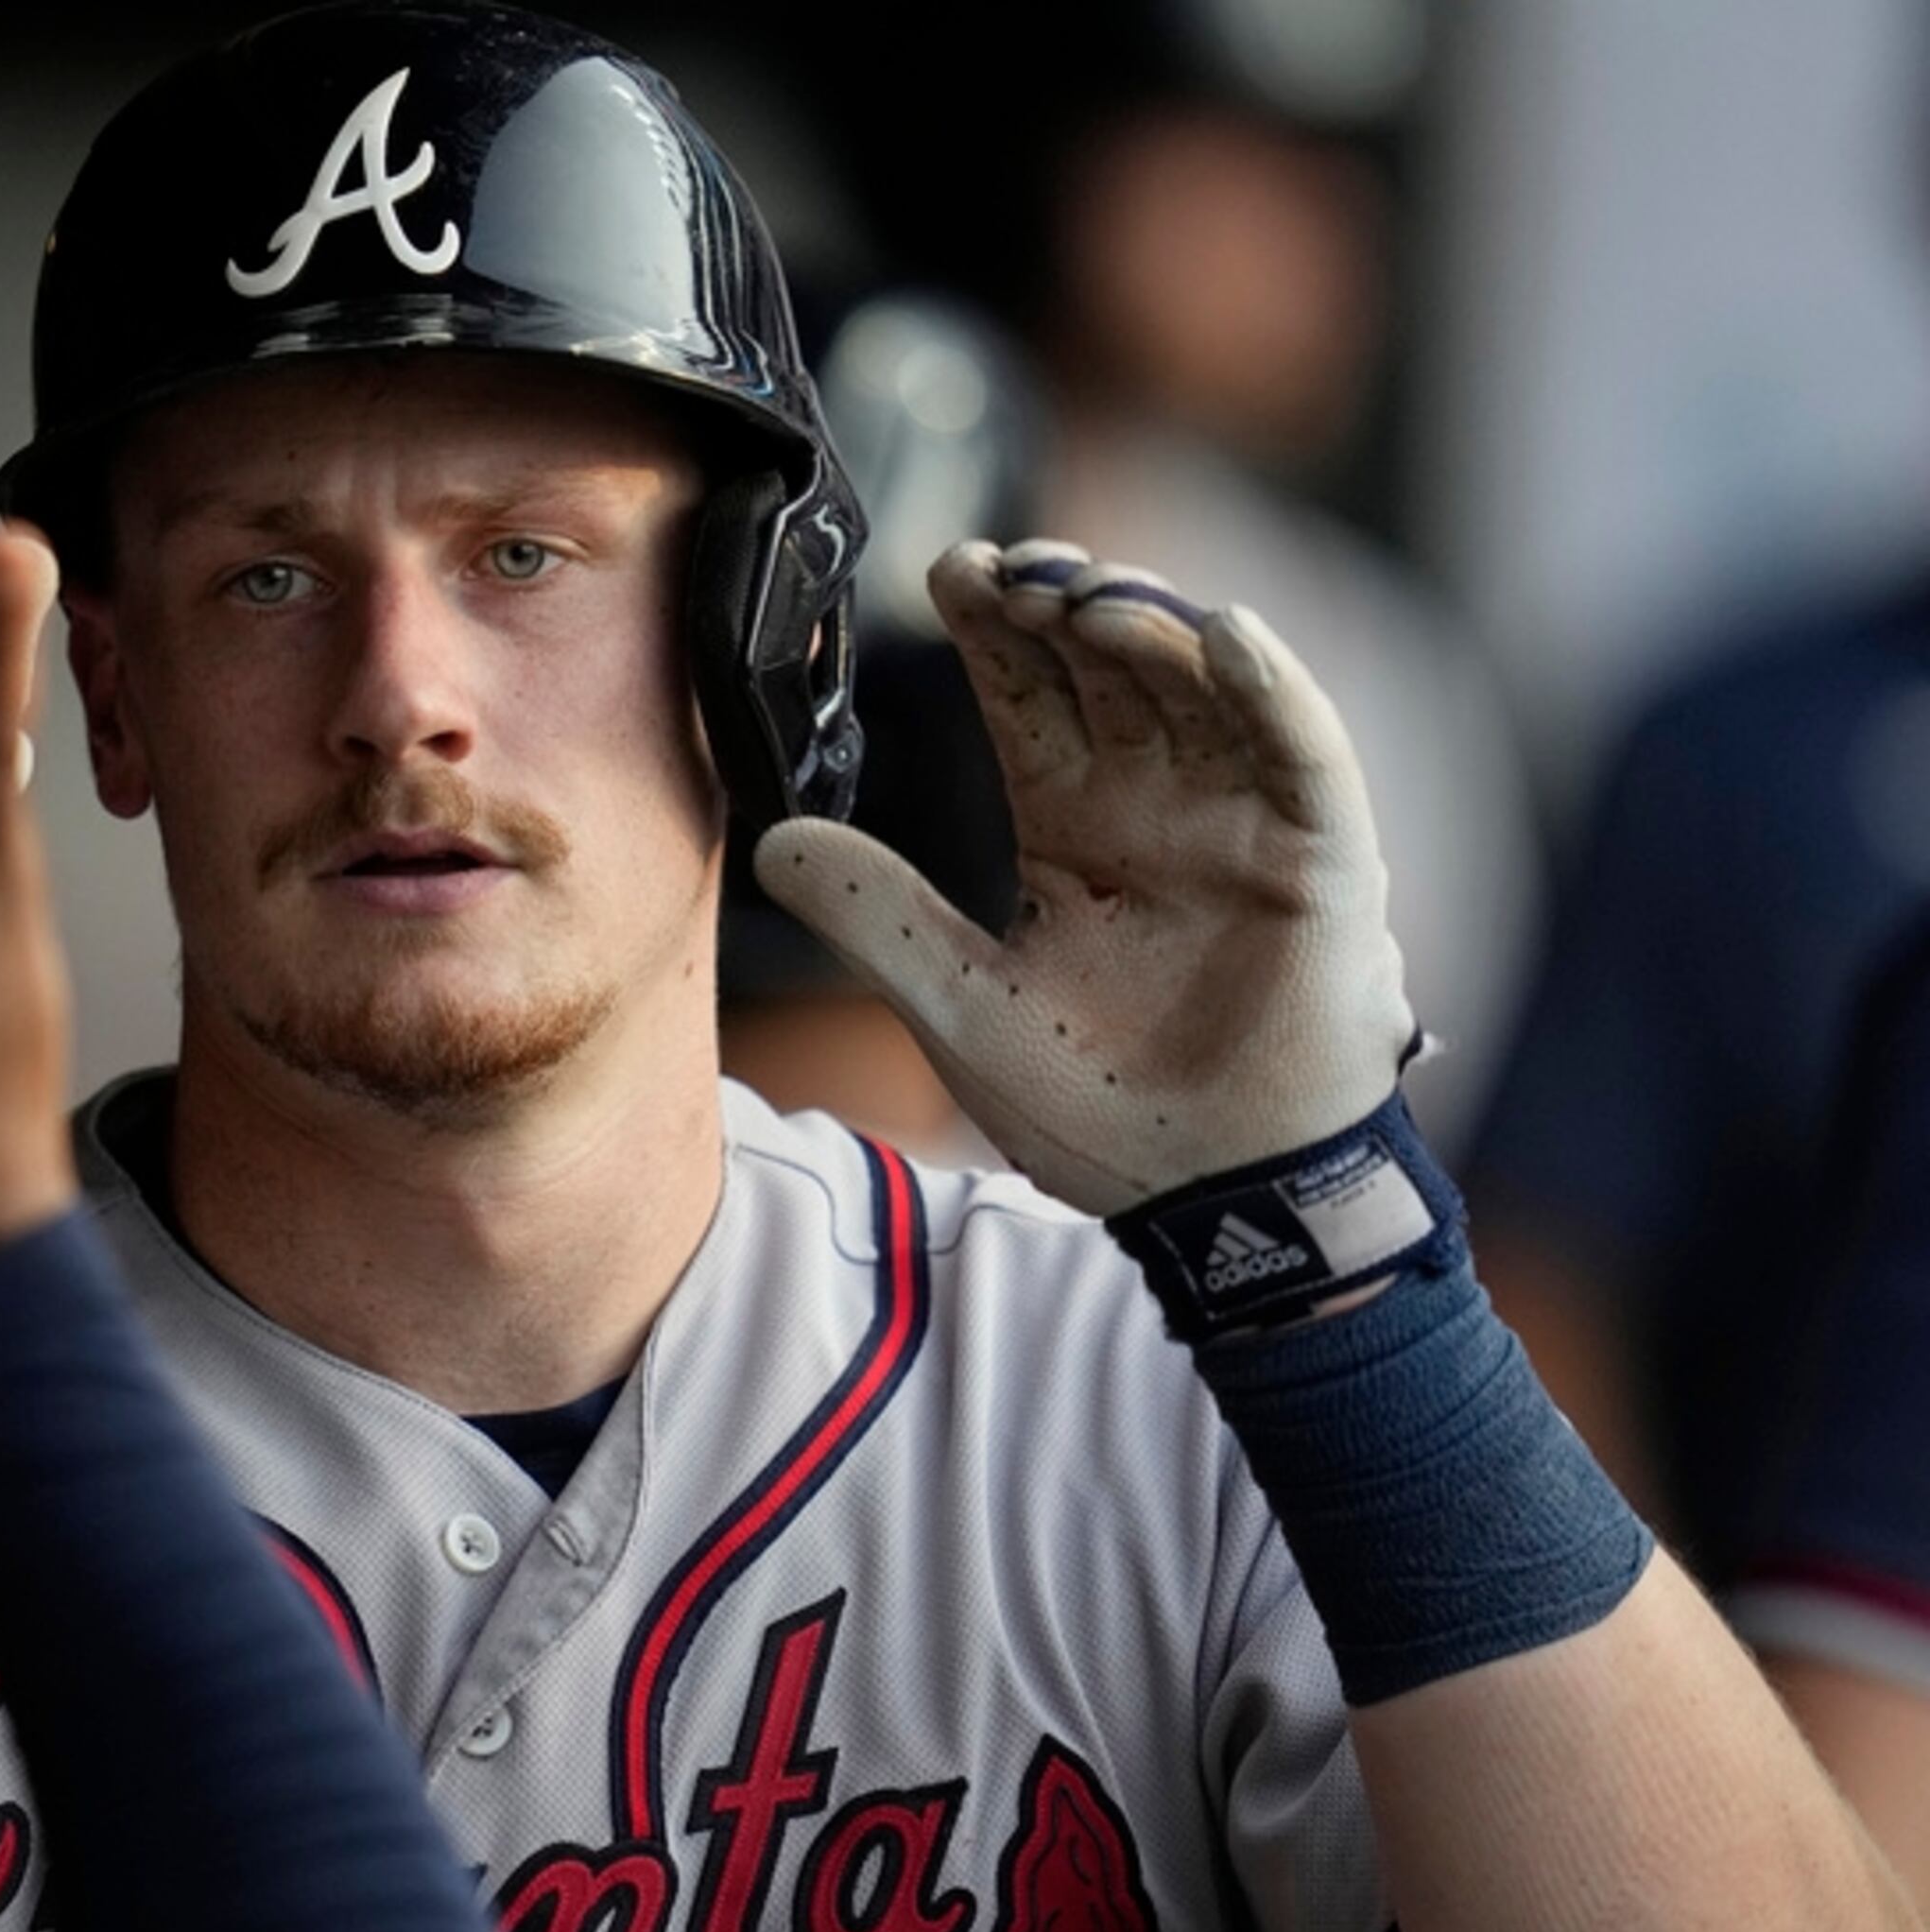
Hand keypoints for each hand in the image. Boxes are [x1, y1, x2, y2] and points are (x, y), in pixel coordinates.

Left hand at [753, 540, 1411, 1213]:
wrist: (1207, 1203)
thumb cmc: (1098, 1114)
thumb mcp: (960, 1007)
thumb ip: (876, 917)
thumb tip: (771, 839)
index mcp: (1073, 827)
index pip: (1028, 695)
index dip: (993, 627)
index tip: (947, 569)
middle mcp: (1158, 806)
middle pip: (1110, 666)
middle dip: (1063, 602)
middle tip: (1009, 568)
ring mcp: (1242, 825)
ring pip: (1204, 686)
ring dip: (1153, 627)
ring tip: (1087, 594)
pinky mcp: (1320, 861)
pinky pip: (1306, 754)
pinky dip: (1275, 689)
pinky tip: (1227, 635)